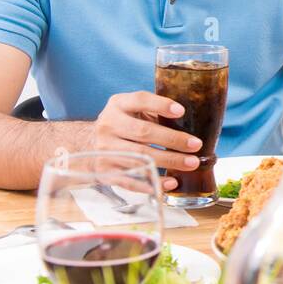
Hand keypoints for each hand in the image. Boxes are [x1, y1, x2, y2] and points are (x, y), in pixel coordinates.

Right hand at [88, 91, 202, 190]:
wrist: (87, 144)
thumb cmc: (122, 125)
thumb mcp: (132, 110)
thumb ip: (154, 111)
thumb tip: (191, 119)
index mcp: (118, 105)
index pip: (139, 100)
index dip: (160, 105)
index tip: (181, 111)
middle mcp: (108, 126)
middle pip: (143, 132)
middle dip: (173, 139)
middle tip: (195, 145)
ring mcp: (105, 150)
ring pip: (140, 157)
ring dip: (169, 161)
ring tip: (191, 163)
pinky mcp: (106, 172)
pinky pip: (131, 180)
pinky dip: (153, 183)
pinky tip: (172, 183)